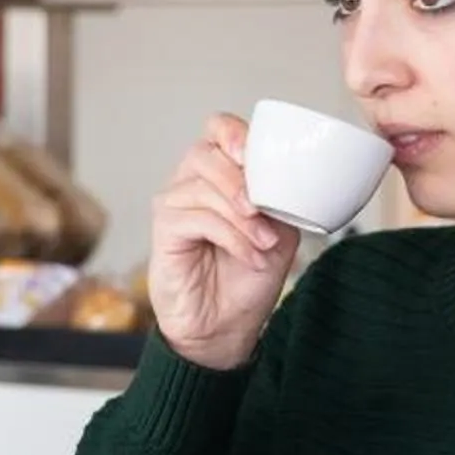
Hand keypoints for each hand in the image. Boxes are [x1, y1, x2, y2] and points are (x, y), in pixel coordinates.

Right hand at [146, 114, 296, 370]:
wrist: (226, 326)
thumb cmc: (247, 277)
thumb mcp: (281, 230)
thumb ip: (282, 197)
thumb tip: (289, 176)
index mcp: (219, 174)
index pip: (218, 129)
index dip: (234, 133)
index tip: (252, 153)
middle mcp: (190, 183)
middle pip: (206, 153)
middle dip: (241, 180)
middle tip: (263, 211)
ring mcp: (173, 205)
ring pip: (202, 186)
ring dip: (241, 216)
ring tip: (264, 242)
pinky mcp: (164, 231)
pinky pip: (198, 218)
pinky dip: (231, 237)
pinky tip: (249, 256)